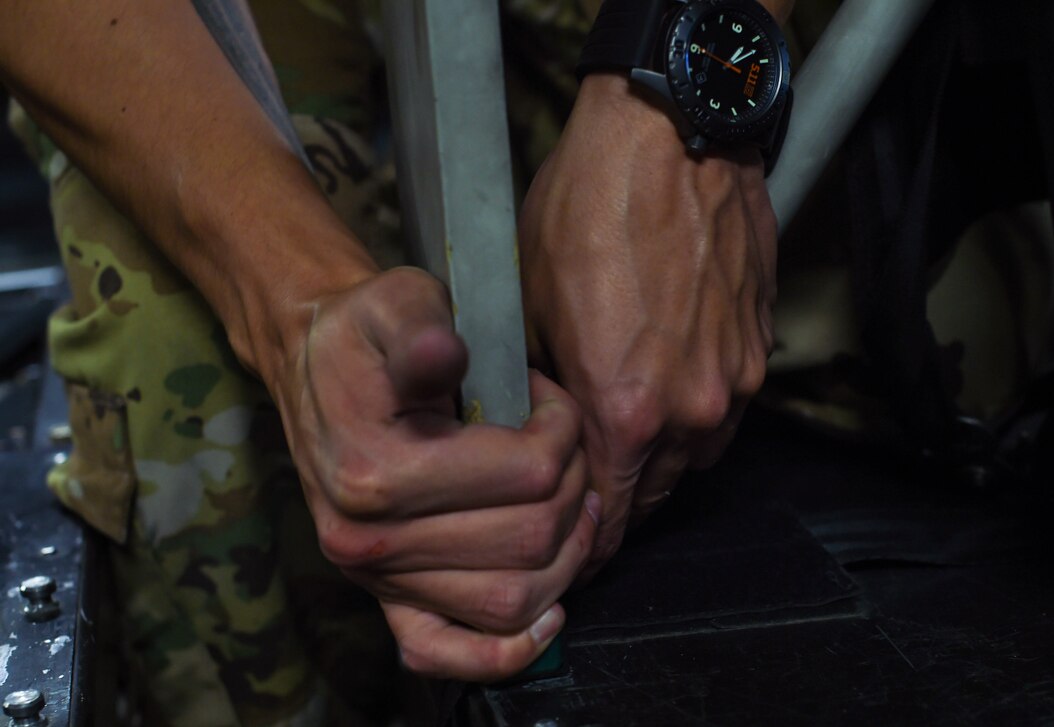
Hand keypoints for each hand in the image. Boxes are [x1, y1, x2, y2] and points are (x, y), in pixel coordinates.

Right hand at [268, 267, 598, 680]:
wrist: (313, 367)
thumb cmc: (365, 334)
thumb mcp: (396, 304)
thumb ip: (424, 330)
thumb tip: (447, 351)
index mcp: (375, 469)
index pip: (525, 473)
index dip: (563, 432)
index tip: (552, 401)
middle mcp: (369, 539)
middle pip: (528, 539)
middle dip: (572, 487)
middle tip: (565, 447)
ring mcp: (376, 579)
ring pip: (509, 600)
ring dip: (566, 555)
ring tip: (572, 504)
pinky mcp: (384, 599)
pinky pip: (448, 653)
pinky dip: (508, 651)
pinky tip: (548, 614)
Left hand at [518, 74, 776, 576]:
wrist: (672, 138)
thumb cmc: (590, 210)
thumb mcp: (527, 302)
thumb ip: (535, 384)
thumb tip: (526, 423)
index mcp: (628, 411)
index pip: (611, 514)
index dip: (588, 540)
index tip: (573, 548)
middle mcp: (694, 409)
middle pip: (658, 493)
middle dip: (623, 505)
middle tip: (592, 503)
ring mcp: (737, 378)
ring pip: (699, 454)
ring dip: (663, 461)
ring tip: (630, 446)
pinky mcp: (761, 344)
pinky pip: (728, 405)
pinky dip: (698, 414)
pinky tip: (670, 389)